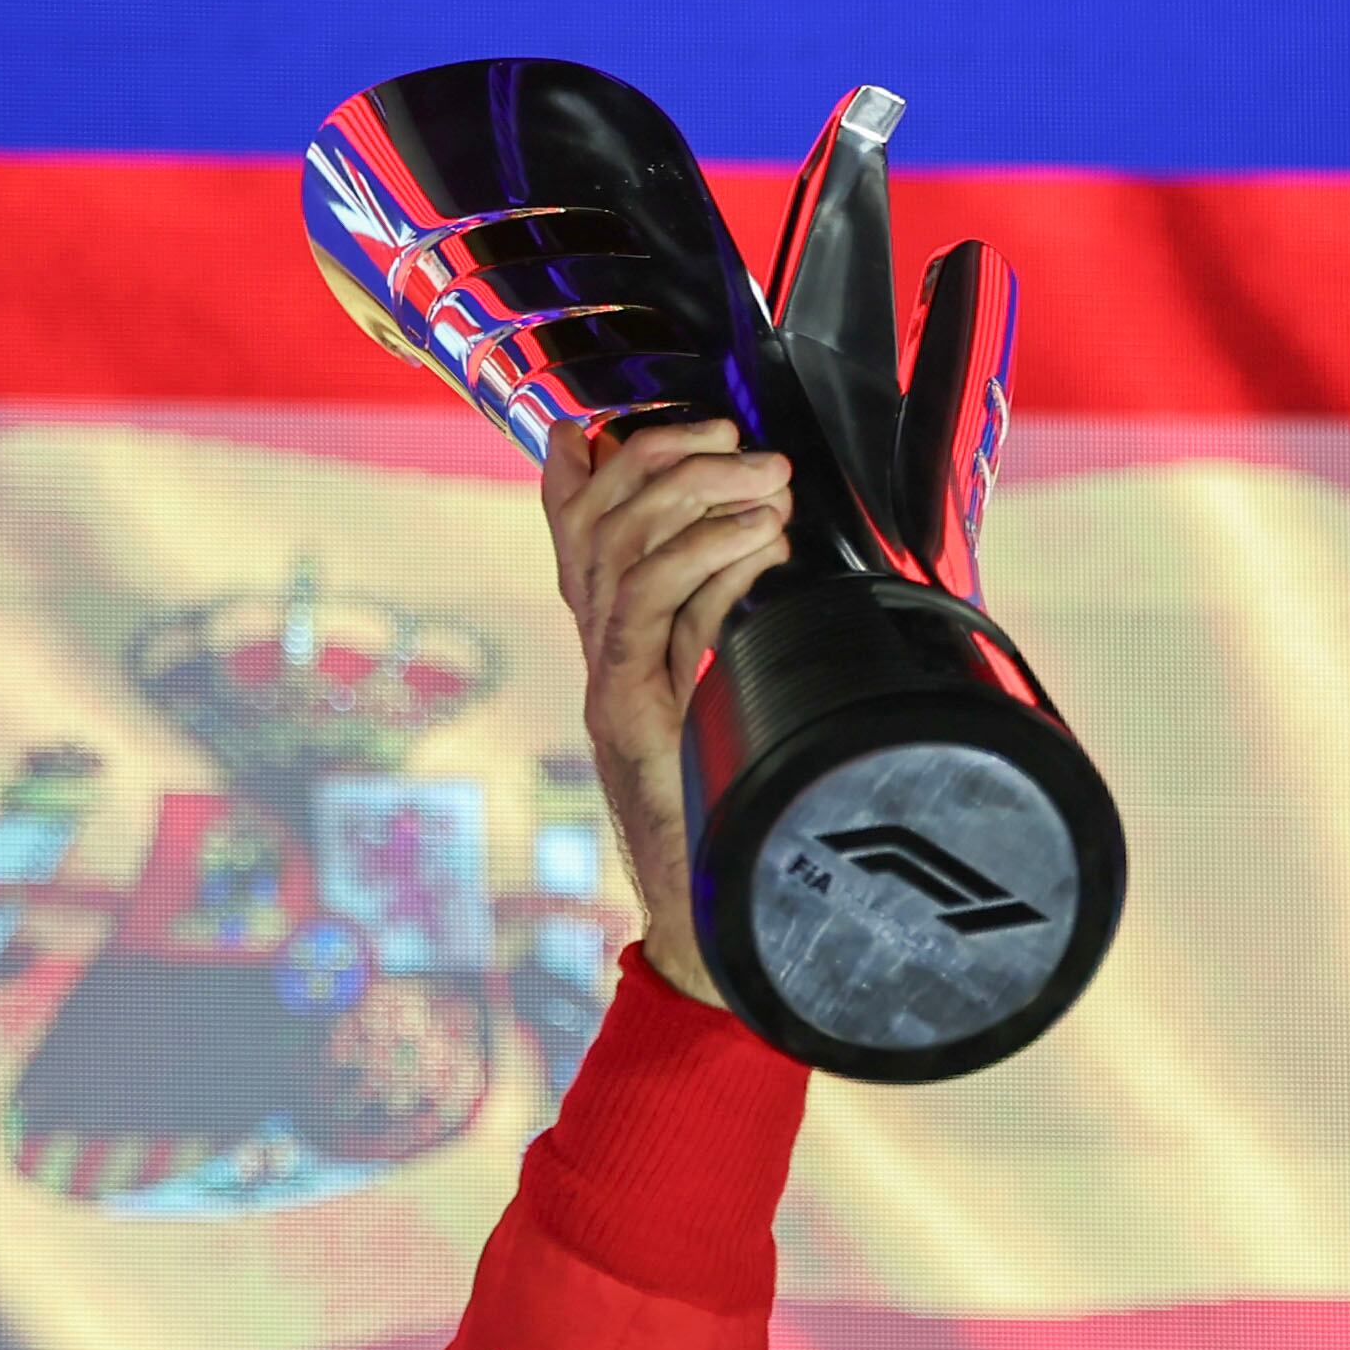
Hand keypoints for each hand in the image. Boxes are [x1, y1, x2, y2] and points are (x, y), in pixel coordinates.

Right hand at [541, 419, 795, 1014]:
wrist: (713, 929)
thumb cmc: (739, 818)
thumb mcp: (738, 700)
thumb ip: (736, 635)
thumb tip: (775, 555)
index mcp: (617, 648)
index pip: (575, 530)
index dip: (596, 461)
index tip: (658, 420)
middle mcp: (599, 659)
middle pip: (596, 524)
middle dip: (668, 461)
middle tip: (744, 443)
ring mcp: (605, 687)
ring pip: (620, 555)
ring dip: (699, 499)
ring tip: (769, 481)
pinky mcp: (627, 719)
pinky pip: (650, 615)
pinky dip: (705, 562)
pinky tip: (757, 542)